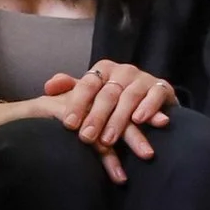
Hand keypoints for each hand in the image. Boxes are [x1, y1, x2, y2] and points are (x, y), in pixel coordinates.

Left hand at [41, 56, 176, 181]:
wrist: (151, 98)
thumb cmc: (115, 99)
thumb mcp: (92, 93)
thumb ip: (70, 89)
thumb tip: (47, 87)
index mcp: (103, 70)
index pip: (87, 85)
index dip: (77, 104)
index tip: (68, 124)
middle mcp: (123, 71)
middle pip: (107, 94)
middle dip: (96, 117)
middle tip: (86, 138)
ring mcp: (143, 78)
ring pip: (129, 97)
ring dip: (118, 120)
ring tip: (109, 140)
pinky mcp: (162, 88)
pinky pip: (155, 95)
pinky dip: (148, 107)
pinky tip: (139, 121)